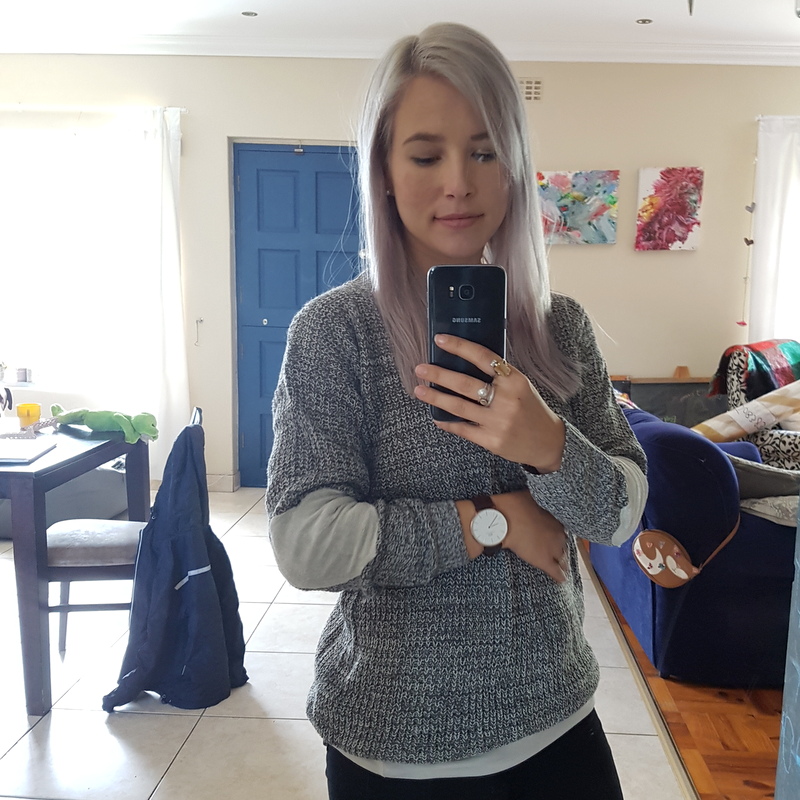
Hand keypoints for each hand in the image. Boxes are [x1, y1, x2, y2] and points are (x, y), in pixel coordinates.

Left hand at [415, 334, 564, 472]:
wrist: (548, 442)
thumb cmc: (531, 408)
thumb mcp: (521, 385)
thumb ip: (498, 375)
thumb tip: (464, 360)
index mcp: (514, 380)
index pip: (483, 357)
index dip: (459, 347)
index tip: (440, 340)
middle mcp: (506, 399)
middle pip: (465, 384)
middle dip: (439, 375)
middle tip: (420, 368)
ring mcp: (498, 422)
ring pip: (459, 407)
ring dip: (436, 397)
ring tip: (419, 390)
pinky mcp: (491, 441)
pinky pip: (462, 429)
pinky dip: (447, 422)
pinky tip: (436, 416)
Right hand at [456, 490, 568, 582]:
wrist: (501, 520)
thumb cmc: (512, 505)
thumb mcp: (528, 495)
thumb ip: (538, 497)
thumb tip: (539, 490)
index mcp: (555, 517)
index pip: (563, 528)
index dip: (557, 532)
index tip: (554, 534)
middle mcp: (559, 533)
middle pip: (565, 544)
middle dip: (561, 547)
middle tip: (556, 550)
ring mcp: (553, 548)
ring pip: (563, 559)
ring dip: (562, 562)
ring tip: (561, 566)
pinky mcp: (545, 561)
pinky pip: (557, 572)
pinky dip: (560, 576)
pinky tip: (561, 580)